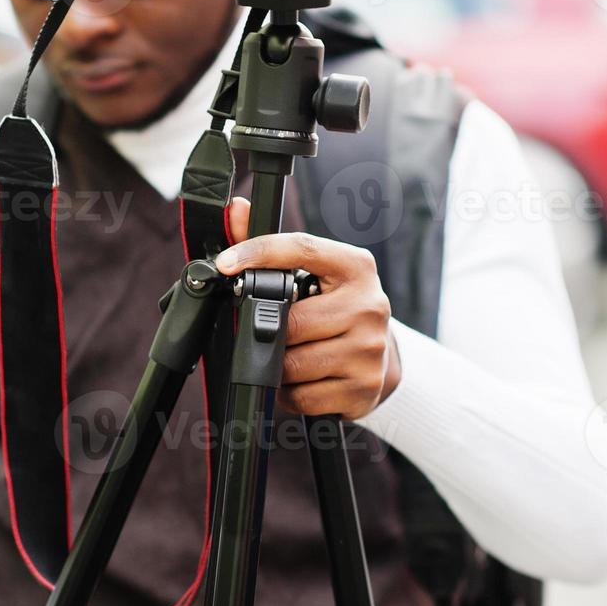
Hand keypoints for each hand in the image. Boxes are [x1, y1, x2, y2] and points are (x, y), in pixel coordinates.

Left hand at [215, 197, 401, 419]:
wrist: (381, 354)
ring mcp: (370, 349)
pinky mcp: (365, 388)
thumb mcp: (313, 273)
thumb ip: (272, 246)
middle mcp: (370, 305)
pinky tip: (303, 379)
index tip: (226, 264)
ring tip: (290, 354)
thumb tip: (236, 209)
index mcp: (356, 267)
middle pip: (289, 321)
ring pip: (291, 363)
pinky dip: (289, 392)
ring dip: (277, 365)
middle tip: (270, 331)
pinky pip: (301, 395)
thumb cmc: (336, 307)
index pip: (301, 249)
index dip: (258, 252)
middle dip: (268, 330)